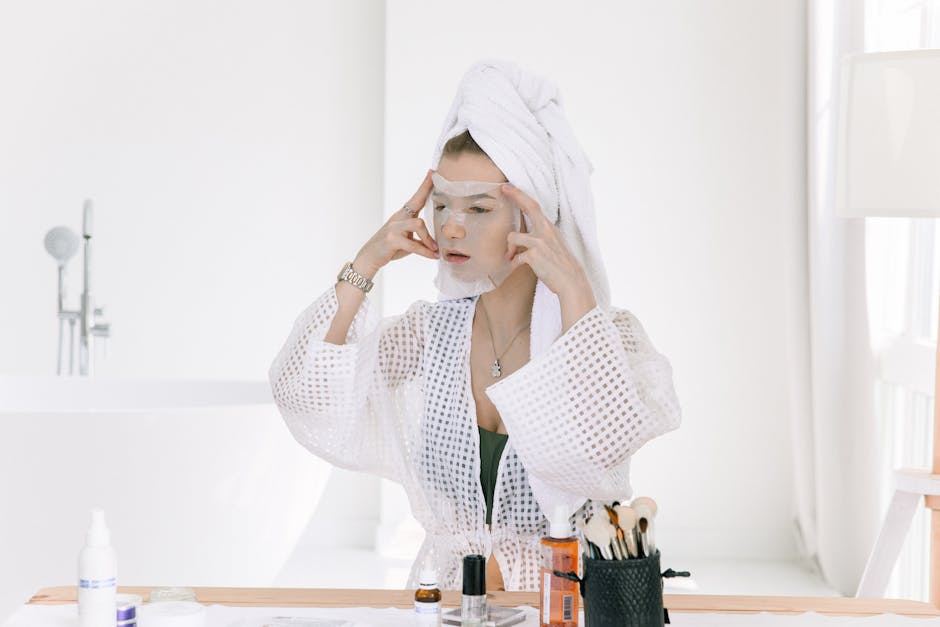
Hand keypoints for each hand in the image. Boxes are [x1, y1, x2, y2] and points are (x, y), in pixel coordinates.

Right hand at [353, 170, 438, 276]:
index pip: (416, 198)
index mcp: (402, 215)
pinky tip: (432, 256)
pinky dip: (425, 252)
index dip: (425, 185)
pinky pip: (413, 244)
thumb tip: (436, 242)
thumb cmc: (389, 248)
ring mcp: (394, 227)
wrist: (369, 257)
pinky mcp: (392, 239)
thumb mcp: (406, 240)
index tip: (432, 172)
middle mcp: (398, 218)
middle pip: (416, 202)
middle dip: (426, 190)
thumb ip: (419, 237)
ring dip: (429, 238)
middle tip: (437, 180)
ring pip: (419, 224)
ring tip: (435, 249)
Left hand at [503, 183, 596, 307]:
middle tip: (503, 190)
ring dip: (509, 249)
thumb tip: (526, 236)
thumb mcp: (554, 245)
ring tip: (510, 257)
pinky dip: (513, 263)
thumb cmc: (561, 266)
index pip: (535, 206)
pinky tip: (516, 267)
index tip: (509, 187)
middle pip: (529, 207)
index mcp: (549, 228)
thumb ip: (542, 237)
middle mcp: (546, 231)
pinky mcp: (534, 255)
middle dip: (516, 196)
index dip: (521, 195)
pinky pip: (515, 257)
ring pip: (512, 237)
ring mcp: (540, 242)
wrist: (571, 281)